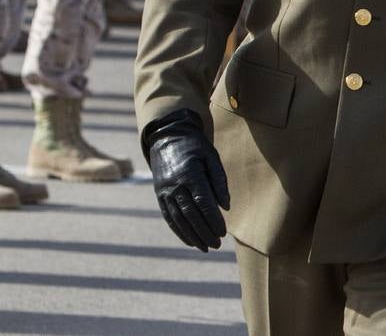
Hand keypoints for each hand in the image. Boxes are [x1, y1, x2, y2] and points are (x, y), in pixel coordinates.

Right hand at [145, 111, 229, 251]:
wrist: (167, 137)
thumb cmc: (195, 147)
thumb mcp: (211, 156)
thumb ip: (219, 181)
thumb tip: (225, 207)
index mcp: (189, 174)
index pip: (203, 203)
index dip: (213, 220)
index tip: (223, 232)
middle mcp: (174, 185)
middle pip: (190, 215)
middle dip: (204, 232)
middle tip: (217, 244)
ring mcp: (164, 192)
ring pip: (179, 219)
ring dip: (192, 236)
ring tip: (206, 248)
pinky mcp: (160, 196)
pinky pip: (169, 217)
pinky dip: (179, 232)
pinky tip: (190, 241)